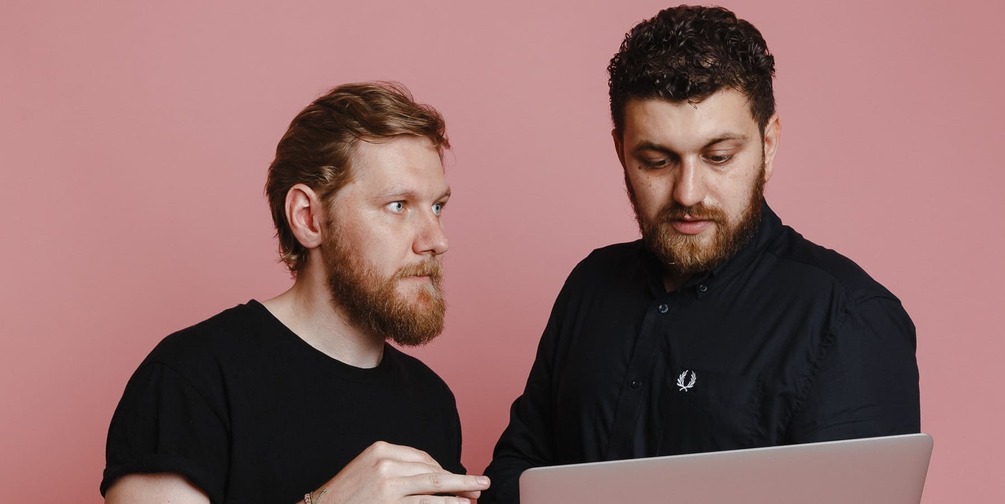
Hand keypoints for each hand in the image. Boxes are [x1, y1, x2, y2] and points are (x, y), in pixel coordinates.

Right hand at [310, 441, 489, 503]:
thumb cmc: (346, 493)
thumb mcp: (367, 468)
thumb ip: (394, 465)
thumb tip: (431, 472)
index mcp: (381, 449)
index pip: (422, 457)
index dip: (444, 468)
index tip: (458, 477)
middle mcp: (386, 464)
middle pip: (432, 470)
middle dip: (459, 479)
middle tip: (481, 484)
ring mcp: (388, 486)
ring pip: (433, 487)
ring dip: (460, 491)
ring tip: (476, 495)